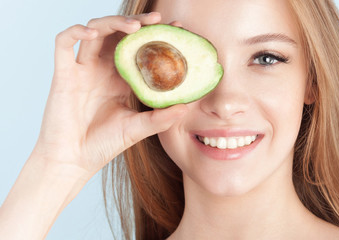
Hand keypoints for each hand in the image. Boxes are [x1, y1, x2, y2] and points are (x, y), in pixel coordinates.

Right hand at [32, 12, 186, 176]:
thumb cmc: (104, 145)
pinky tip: (92, 33)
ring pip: (94, 31)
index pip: (138, 48)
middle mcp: (103, 69)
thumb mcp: (138, 129)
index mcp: (121, 79)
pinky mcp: (63, 74)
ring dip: (113, 22)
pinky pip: (63, 43)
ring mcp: (82, 70)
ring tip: (134, 27)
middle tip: (157, 20)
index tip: (175, 28)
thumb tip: (187, 107)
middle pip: (118, 34)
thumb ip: (160, 118)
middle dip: (137, 23)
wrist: (74, 161)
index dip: (154, 36)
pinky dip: (75, 32)